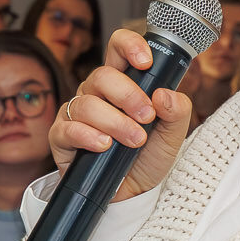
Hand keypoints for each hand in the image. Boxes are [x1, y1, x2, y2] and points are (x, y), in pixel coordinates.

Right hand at [50, 30, 193, 202]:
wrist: (131, 195)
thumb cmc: (147, 158)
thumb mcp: (172, 136)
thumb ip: (177, 112)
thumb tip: (165, 94)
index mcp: (122, 83)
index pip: (118, 48)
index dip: (129, 45)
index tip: (145, 62)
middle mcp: (96, 93)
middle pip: (102, 75)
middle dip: (128, 95)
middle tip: (147, 117)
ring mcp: (76, 113)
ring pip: (87, 103)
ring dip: (115, 122)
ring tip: (134, 141)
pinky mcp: (62, 137)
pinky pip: (68, 128)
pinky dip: (88, 136)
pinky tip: (104, 146)